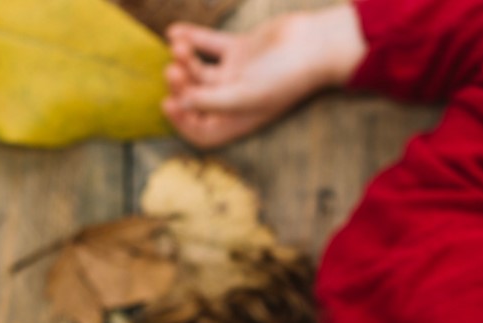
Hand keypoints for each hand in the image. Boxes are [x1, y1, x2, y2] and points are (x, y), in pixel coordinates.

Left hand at [162, 7, 366, 147]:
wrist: (314, 44)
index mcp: (238, 120)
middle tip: (173, 68)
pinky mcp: (240, 50)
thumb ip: (211, 100)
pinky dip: (192, 38)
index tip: (169, 103)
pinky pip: (210, 46)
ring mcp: (237, 74)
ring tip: (180, 46)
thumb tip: (181, 103)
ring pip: (200, 70)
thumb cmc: (286, 76)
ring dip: (185, 58)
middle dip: (181, 84)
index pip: (202, 131)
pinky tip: (174, 31)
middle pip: (196, 99)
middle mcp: (235, 100)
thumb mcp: (245, 94)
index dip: (182, 122)